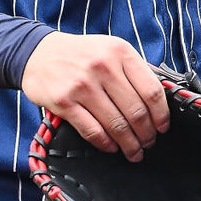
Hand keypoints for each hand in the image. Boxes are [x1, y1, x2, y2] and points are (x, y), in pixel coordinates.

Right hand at [21, 32, 168, 162]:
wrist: (38, 53)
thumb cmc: (80, 54)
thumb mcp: (110, 49)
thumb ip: (132, 69)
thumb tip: (157, 101)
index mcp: (120, 51)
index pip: (151, 90)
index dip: (161, 115)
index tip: (163, 127)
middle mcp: (103, 66)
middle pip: (136, 111)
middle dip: (146, 134)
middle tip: (148, 143)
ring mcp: (82, 84)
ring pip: (116, 124)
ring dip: (129, 144)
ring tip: (134, 152)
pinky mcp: (64, 101)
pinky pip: (92, 130)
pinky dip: (105, 143)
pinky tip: (111, 147)